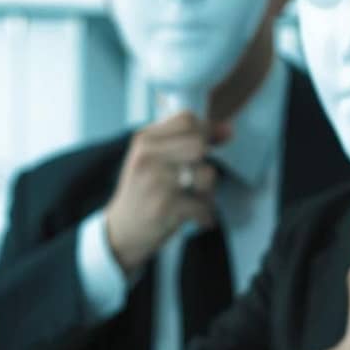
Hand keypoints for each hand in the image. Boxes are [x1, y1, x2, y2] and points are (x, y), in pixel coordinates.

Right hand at [104, 112, 232, 273]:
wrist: (122, 230)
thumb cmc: (145, 192)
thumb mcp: (155, 159)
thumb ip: (187, 141)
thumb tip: (228, 130)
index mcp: (145, 140)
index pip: (187, 119)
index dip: (207, 131)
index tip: (211, 145)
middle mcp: (147, 157)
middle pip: (199, 144)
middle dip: (206, 162)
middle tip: (196, 179)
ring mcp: (156, 182)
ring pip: (206, 174)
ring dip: (208, 191)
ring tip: (194, 199)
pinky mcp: (165, 207)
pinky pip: (204, 204)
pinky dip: (205, 214)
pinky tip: (194, 217)